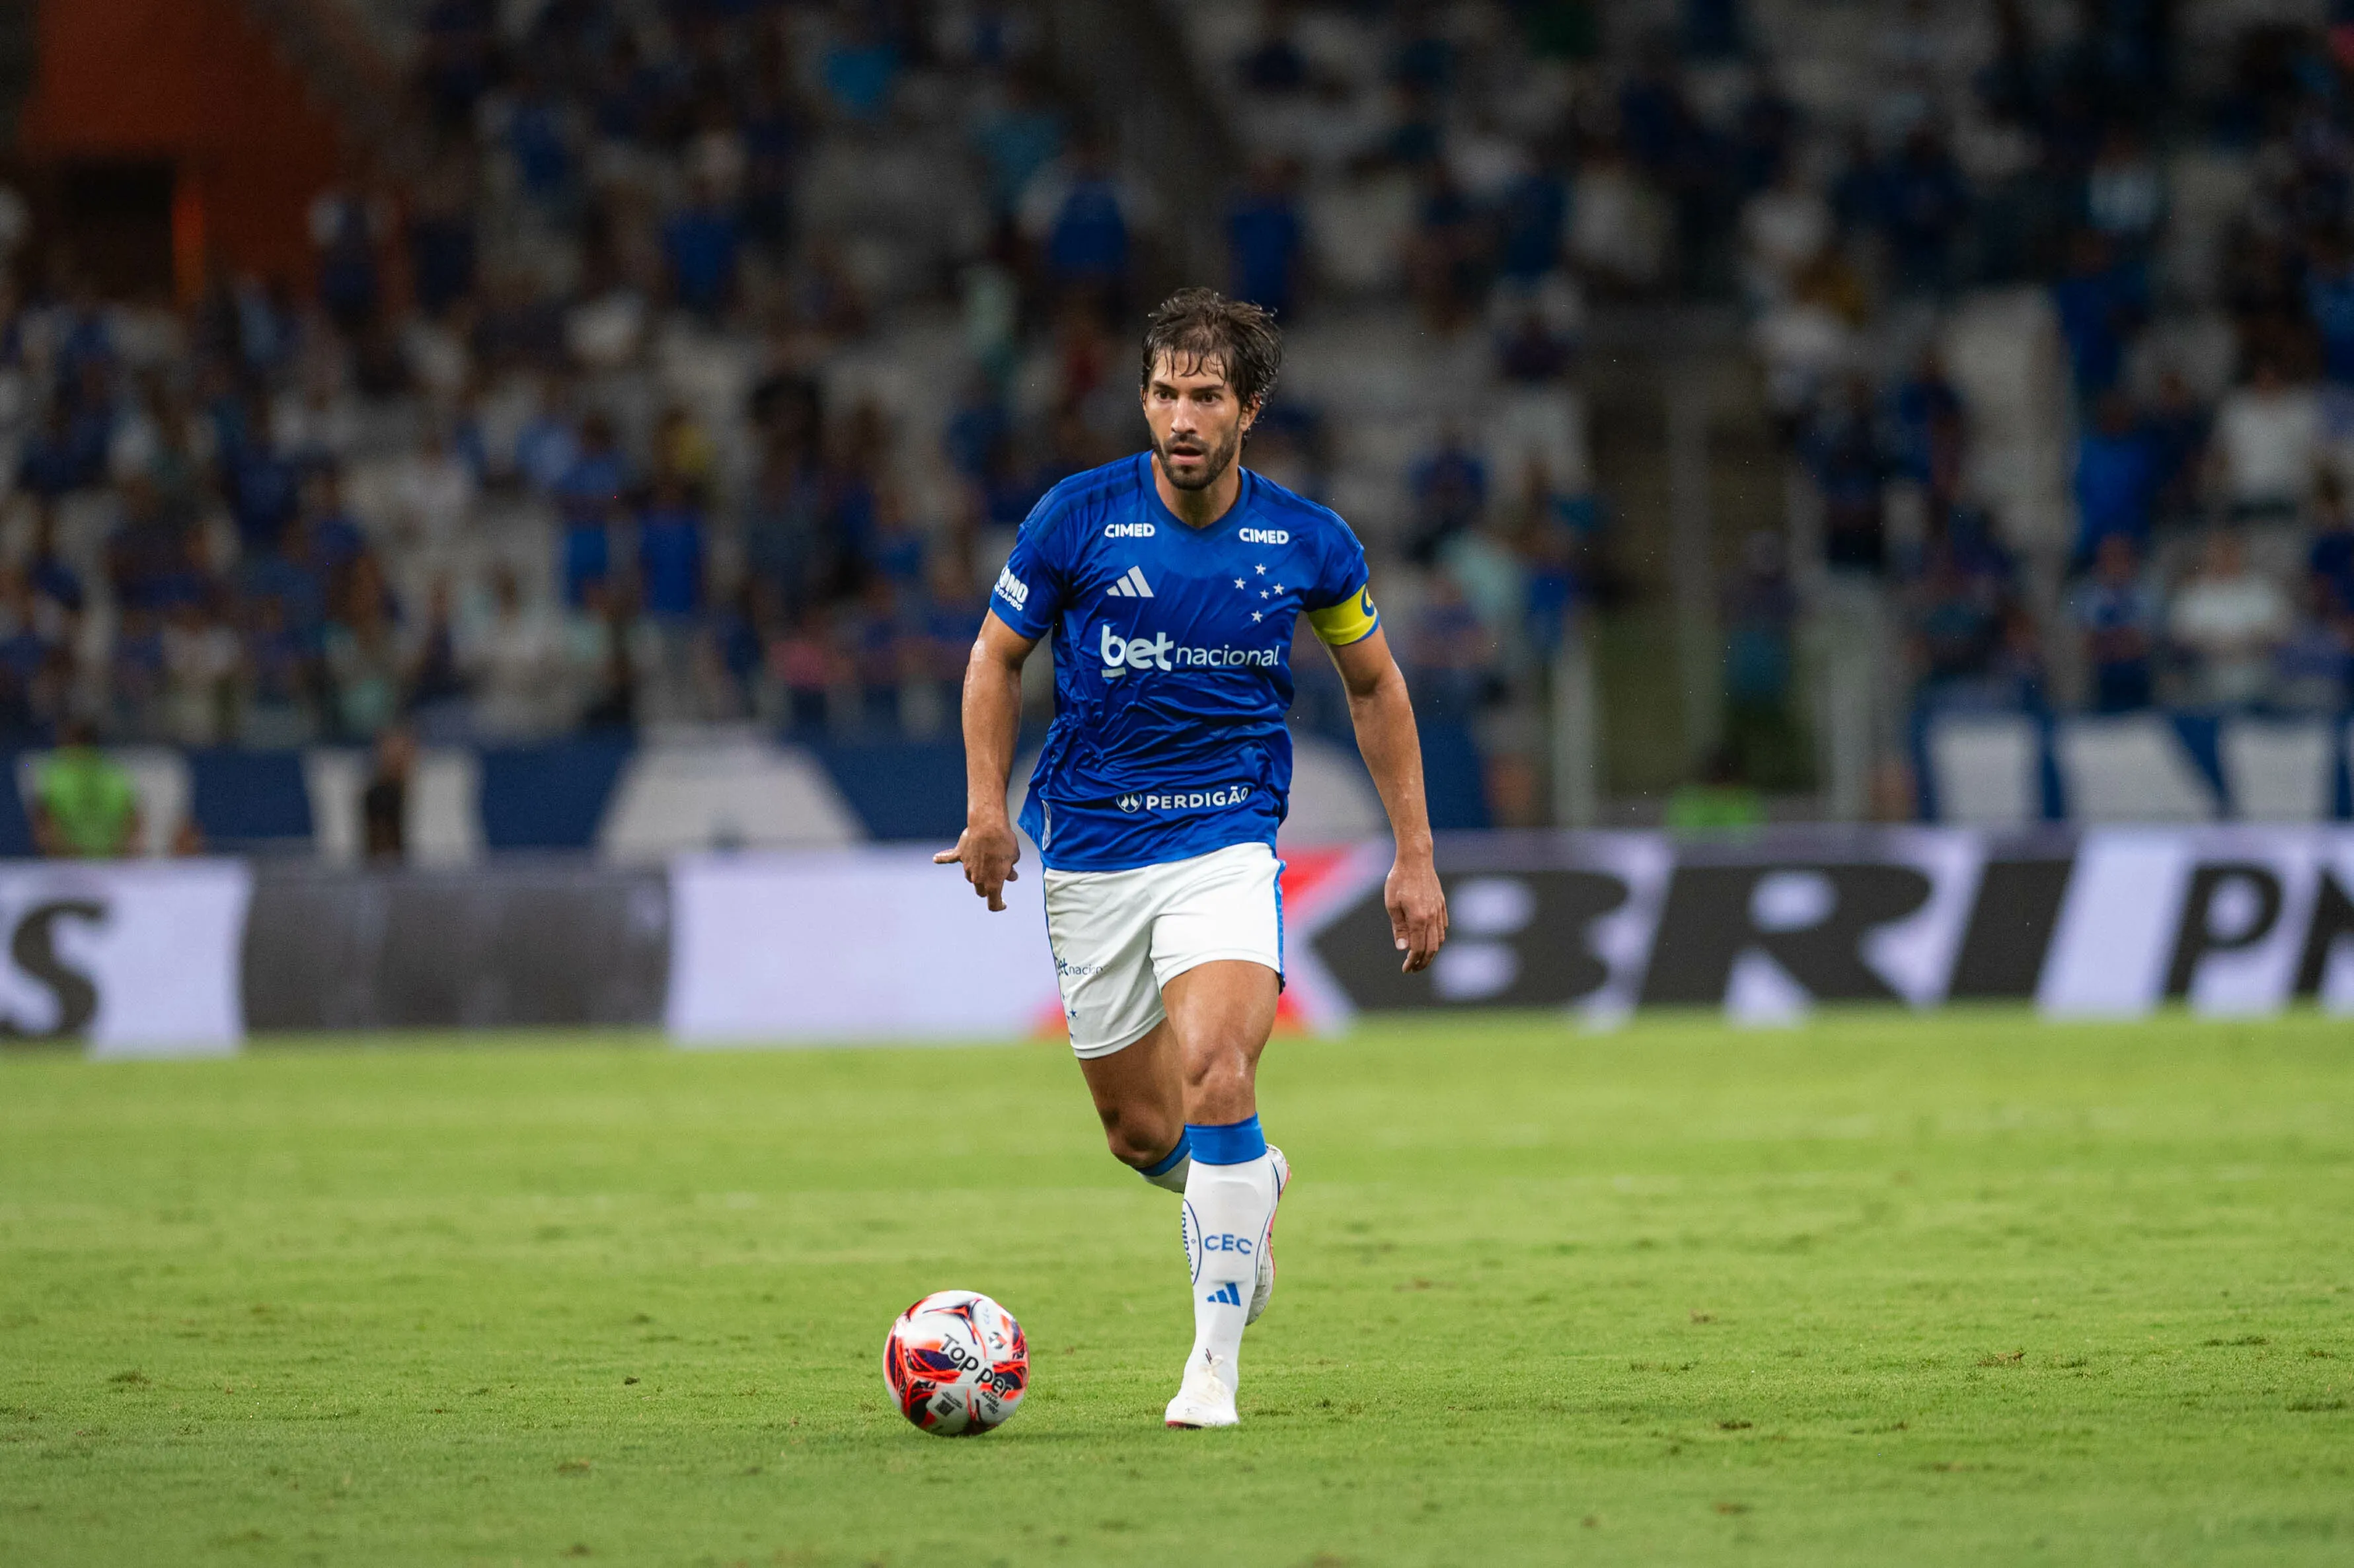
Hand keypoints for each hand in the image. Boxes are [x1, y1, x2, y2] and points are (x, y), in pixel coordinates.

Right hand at [935, 818, 1021, 911]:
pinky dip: (943, 858)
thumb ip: (1010, 870)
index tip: (1003, 904)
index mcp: (993, 883)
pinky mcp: (960, 854)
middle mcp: (978, 879)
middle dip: (989, 887)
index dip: (999, 906)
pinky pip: (949, 858)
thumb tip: (1010, 875)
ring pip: (971, 877)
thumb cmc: (1003, 843)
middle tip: (998, 874)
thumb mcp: (1013, 858)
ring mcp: (967, 867)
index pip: (994, 904)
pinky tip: (936, 858)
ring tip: (988, 858)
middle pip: (981, 891)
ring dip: (978, 873)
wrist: (988, 827)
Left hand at [1385, 852, 1446, 972]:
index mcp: (1418, 919)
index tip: (1406, 969)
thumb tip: (1403, 949)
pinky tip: (1431, 939)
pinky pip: (1443, 926)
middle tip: (1414, 969)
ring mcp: (1439, 910)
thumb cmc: (1399, 880)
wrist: (1416, 859)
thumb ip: (1399, 928)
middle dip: (1423, 962)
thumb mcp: (1392, 904)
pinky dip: (1439, 938)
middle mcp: (1432, 917)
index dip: (1412, 962)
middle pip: (1432, 948)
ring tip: (1422, 958)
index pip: (1417, 949)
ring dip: (1432, 952)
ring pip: (1440, 939)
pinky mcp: (1442, 904)